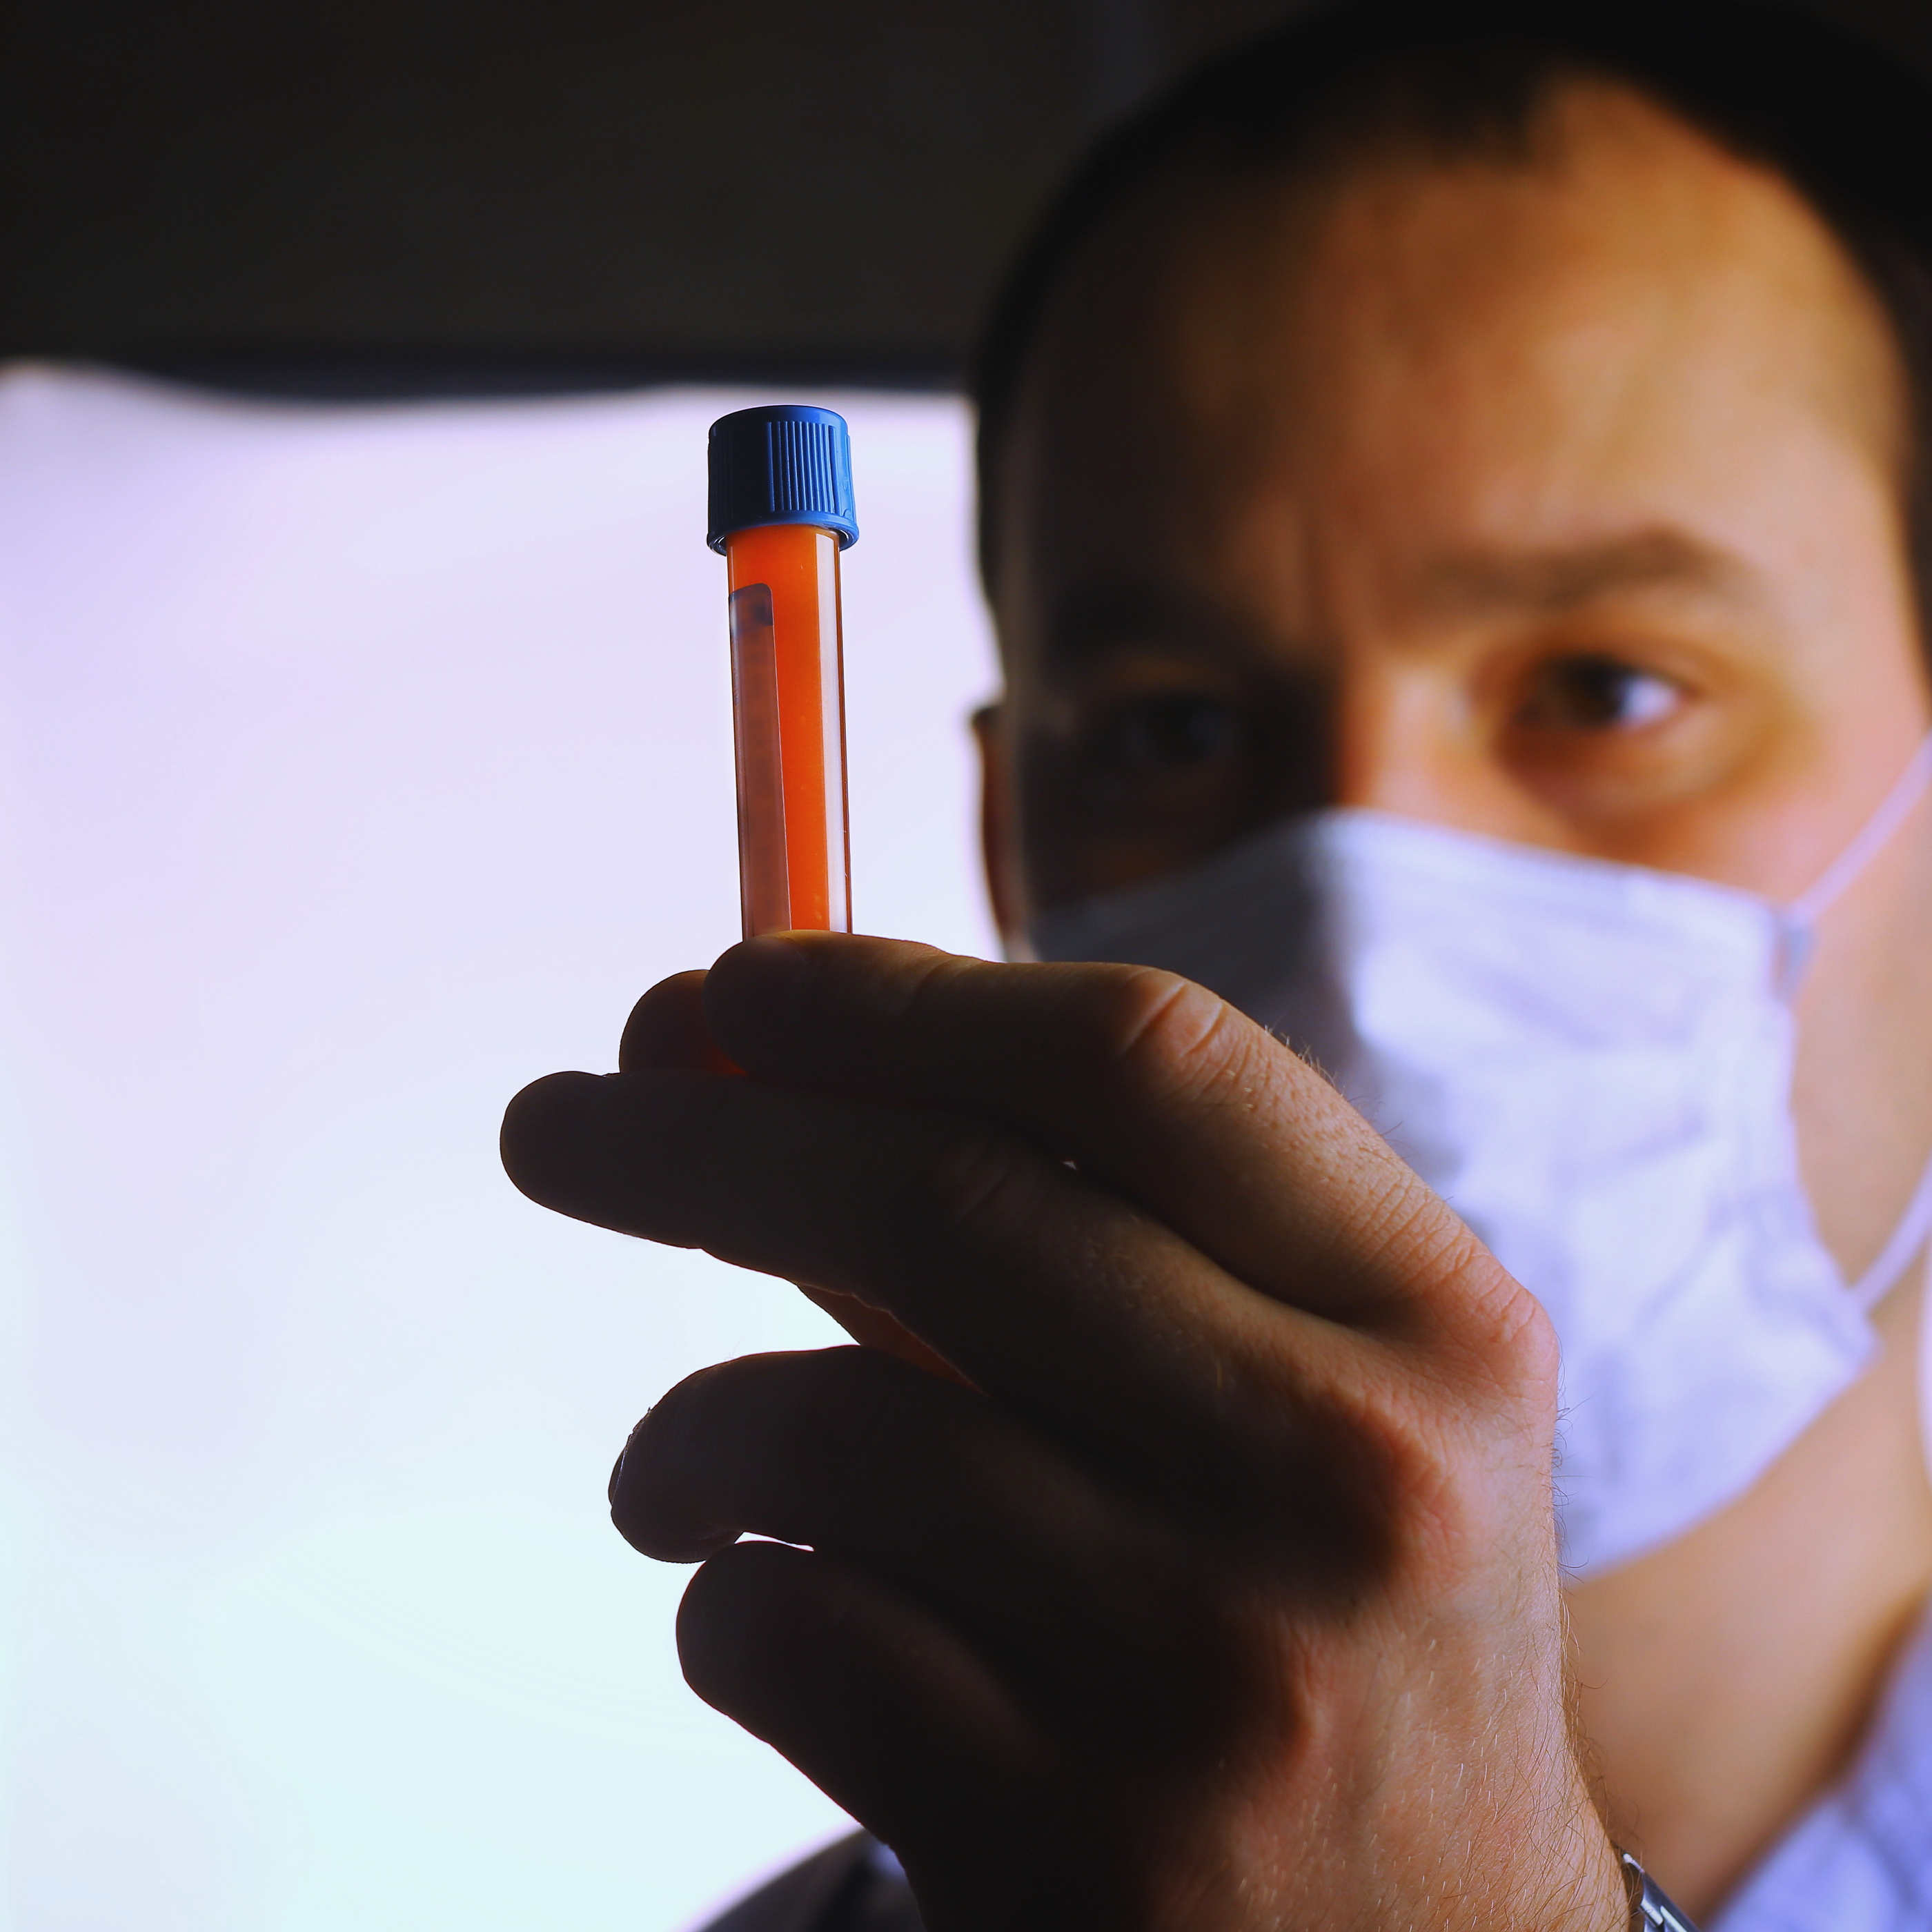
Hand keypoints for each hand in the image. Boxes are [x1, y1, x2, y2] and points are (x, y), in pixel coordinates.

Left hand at [501, 935, 1627, 1931]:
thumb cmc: (1308, 1621)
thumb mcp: (1272, 1401)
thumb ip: (1036, 1223)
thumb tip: (726, 1042)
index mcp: (1427, 1313)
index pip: (1138, 1056)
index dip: (901, 993)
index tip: (739, 981)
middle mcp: (1352, 1469)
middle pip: (945, 1200)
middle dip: (697, 1141)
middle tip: (551, 1123)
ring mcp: (1223, 1672)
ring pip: (832, 1429)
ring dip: (686, 1430)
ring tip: (665, 1474)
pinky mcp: (1087, 1855)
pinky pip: (793, 1636)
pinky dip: (721, 1601)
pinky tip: (754, 1615)